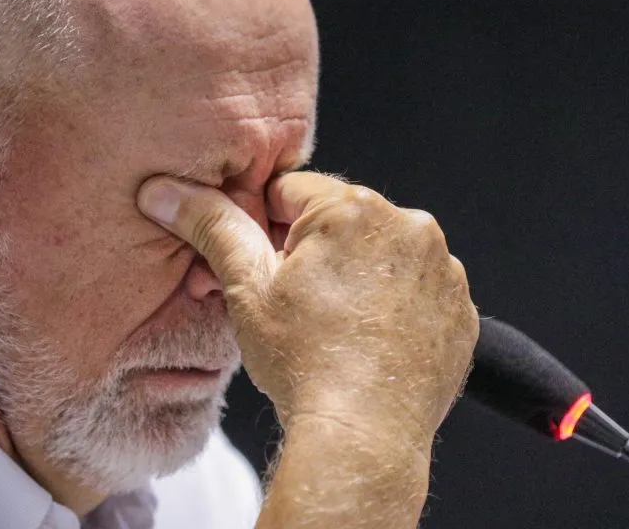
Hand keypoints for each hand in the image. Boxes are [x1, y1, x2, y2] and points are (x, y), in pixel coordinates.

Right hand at [137, 172, 477, 446]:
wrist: (362, 438)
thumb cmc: (304, 364)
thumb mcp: (246, 288)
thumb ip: (212, 226)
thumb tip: (167, 190)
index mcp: (355, 209)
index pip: (292, 190)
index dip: (264, 227)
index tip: (260, 265)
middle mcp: (411, 228)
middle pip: (341, 222)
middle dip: (311, 252)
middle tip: (290, 303)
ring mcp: (443, 271)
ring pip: (380, 255)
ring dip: (356, 276)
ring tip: (331, 327)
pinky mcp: (461, 311)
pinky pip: (416, 291)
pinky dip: (393, 306)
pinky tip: (366, 341)